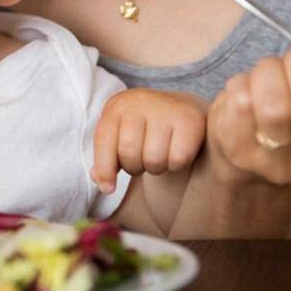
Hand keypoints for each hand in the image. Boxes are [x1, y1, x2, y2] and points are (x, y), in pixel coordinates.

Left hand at [92, 89, 208, 193]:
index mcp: (118, 105)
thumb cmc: (146, 127)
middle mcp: (140, 101)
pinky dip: (176, 165)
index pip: (103, 139)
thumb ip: (108, 157)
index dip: (104, 168)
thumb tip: (99, 181)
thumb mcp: (121, 134)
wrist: (184, 108)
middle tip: (143, 161)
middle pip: (129, 152)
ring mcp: (166, 108)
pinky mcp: (190, 119)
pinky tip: (177, 153)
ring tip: (160, 156)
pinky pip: (178, 159)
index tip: (108, 188)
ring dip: (156, 168)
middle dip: (134, 167)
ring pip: (153, 159)